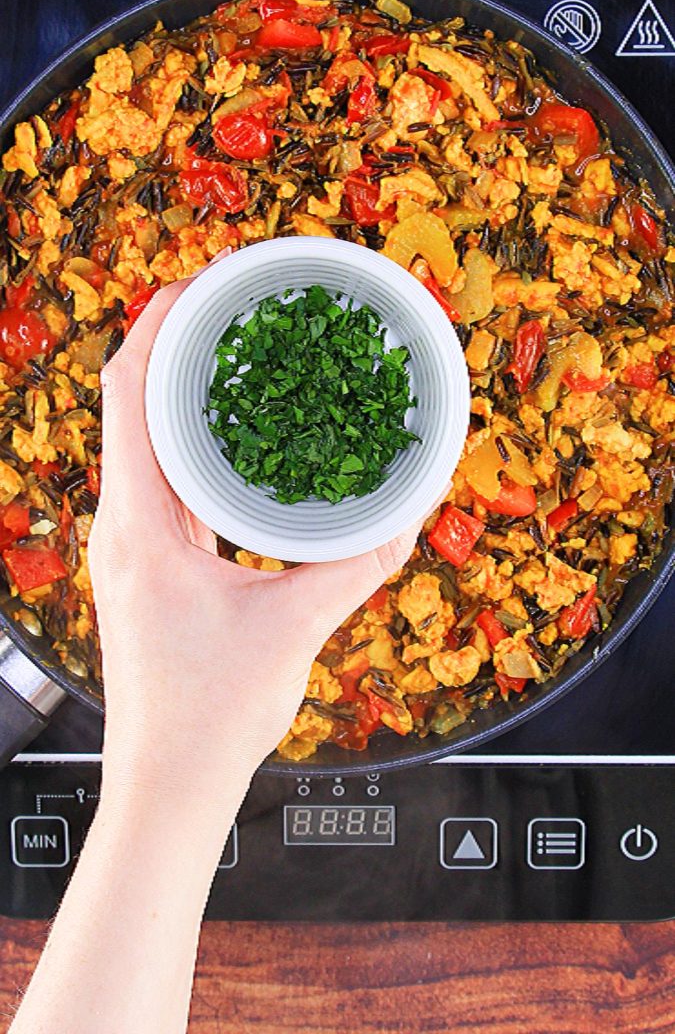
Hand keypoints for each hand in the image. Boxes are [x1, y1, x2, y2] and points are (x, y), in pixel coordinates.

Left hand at [89, 264, 419, 803]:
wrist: (168, 786)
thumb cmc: (207, 718)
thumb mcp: (294, 630)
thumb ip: (354, 567)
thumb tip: (407, 516)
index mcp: (140, 525)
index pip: (126, 394)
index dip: (155, 326)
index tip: (197, 285)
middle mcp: (124, 526)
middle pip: (131, 406)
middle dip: (175, 346)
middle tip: (231, 311)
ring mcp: (133, 548)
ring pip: (144, 444)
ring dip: (183, 397)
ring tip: (238, 362)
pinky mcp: (151, 569)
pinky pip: (164, 484)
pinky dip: (196, 449)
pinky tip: (239, 447)